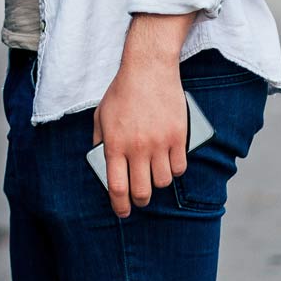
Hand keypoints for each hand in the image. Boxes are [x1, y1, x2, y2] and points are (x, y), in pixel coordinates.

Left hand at [92, 31, 189, 218]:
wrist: (149, 68)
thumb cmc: (122, 91)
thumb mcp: (101, 114)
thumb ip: (100, 141)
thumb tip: (103, 164)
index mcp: (115, 143)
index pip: (117, 187)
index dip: (119, 205)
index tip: (122, 211)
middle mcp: (137, 147)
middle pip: (142, 192)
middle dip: (140, 201)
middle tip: (140, 198)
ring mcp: (160, 143)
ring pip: (163, 182)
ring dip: (158, 183)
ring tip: (153, 174)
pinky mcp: (178, 137)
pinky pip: (179, 168)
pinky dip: (174, 169)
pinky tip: (168, 162)